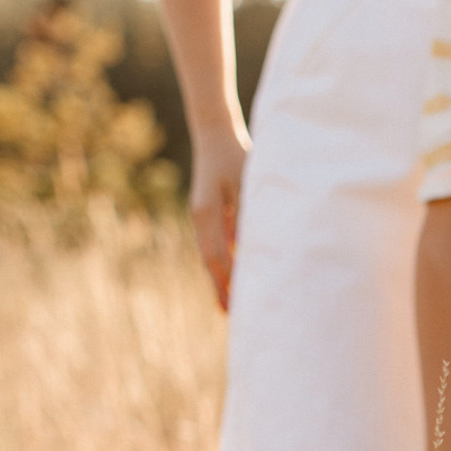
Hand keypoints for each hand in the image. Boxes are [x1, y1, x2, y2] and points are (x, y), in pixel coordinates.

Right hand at [188, 123, 249, 310]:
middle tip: (230, 315)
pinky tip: (230, 277)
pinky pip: (214, 245)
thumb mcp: (246, 183)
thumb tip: (250, 245)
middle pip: (210, 261)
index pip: (217, 255)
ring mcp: (201, 217)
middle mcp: (200, 218)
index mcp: (207, 213)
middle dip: (220, 288)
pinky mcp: (208, 214)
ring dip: (220, 279)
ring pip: (210, 255)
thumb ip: (247, 213)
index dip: (226, 281)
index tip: (235, 302)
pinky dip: (221, 263)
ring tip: (229, 304)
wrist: (215, 135)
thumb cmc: (235, 156)